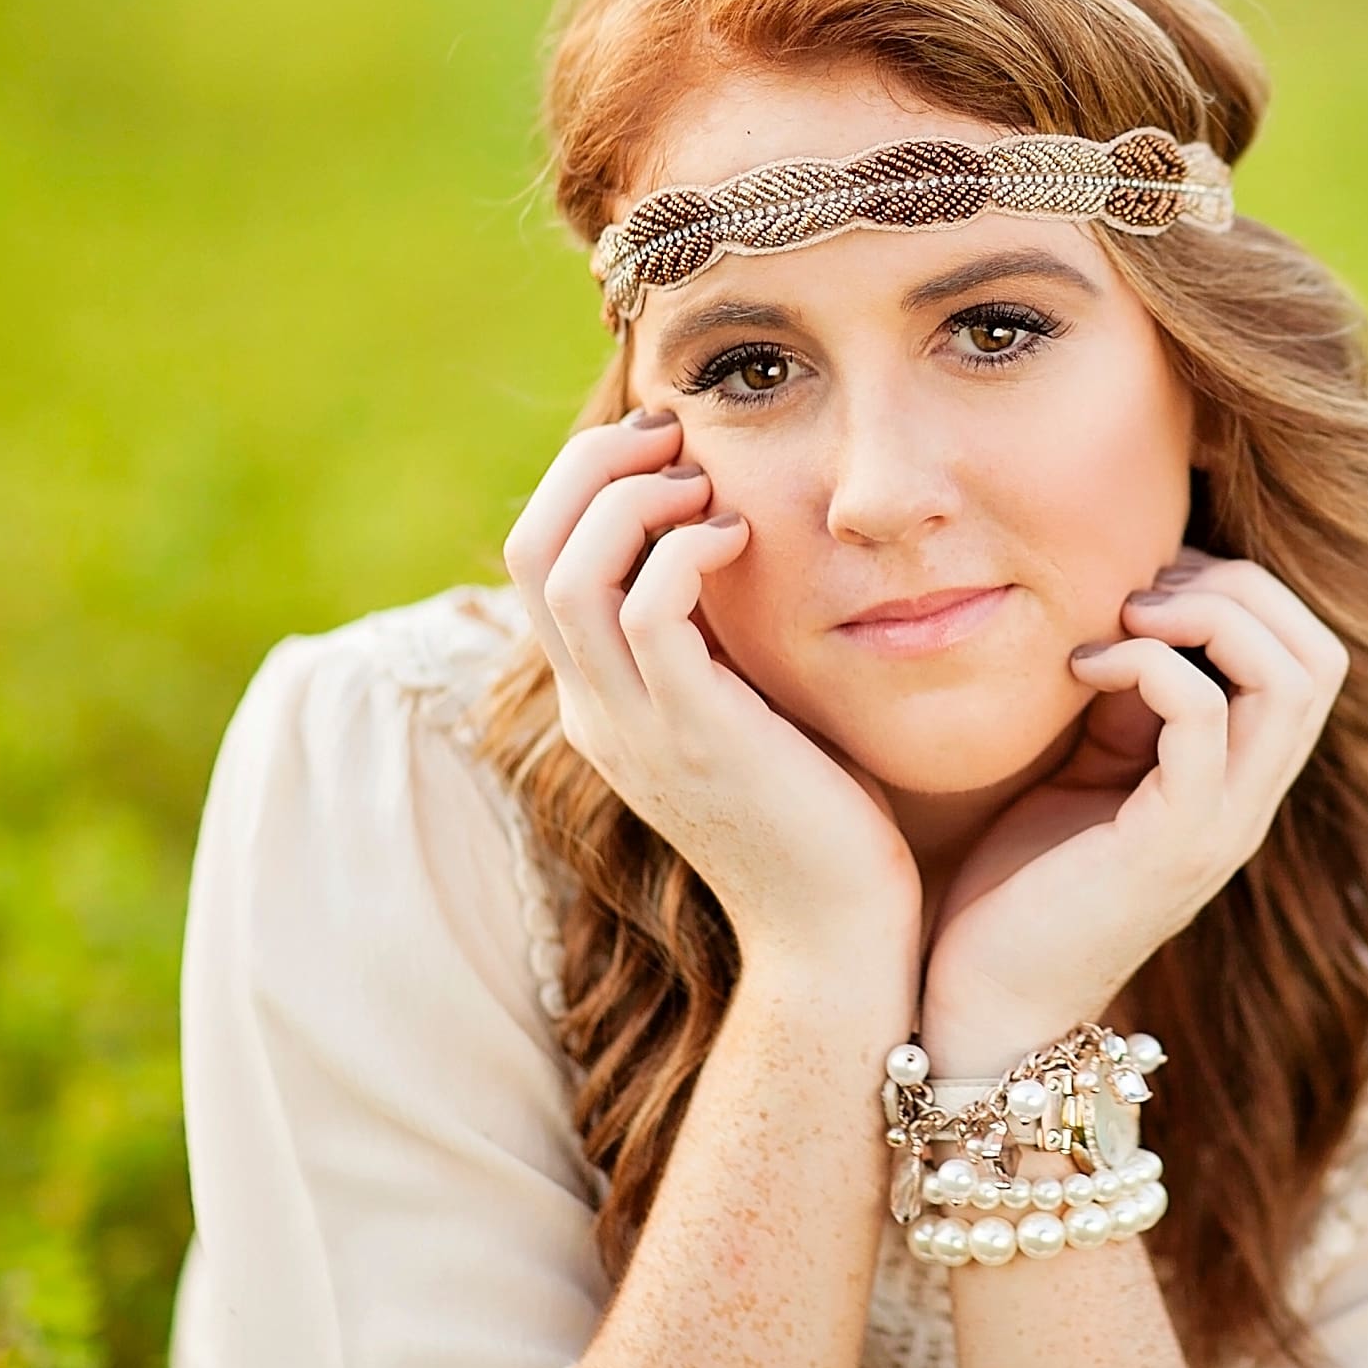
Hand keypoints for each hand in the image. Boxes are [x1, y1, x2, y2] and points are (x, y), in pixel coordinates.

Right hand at [501, 407, 923, 981]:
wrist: (836, 935)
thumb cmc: (816, 815)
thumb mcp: (749, 707)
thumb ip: (721, 639)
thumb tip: (733, 541)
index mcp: (599, 701)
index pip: (538, 560)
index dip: (586, 480)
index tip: (666, 444)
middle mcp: (595, 710)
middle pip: (530, 550)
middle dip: (590, 466)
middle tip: (672, 432)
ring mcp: (634, 726)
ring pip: (568, 571)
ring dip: (632, 497)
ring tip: (705, 482)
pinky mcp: (694, 736)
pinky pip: (645, 611)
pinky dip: (681, 549)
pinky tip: (738, 536)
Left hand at [914, 543, 1351, 1074]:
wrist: (985, 1006)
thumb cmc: (1019, 885)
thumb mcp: (1084, 765)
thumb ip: (1124, 699)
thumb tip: (1125, 599)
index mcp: (1240, 779)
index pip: (1311, 654)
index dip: (1244, 591)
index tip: (1147, 582)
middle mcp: (1251, 801)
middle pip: (1320, 654)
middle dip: (1238, 587)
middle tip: (1140, 587)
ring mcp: (1223, 825)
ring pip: (1290, 678)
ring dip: (1208, 614)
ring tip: (1124, 614)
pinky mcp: (1173, 845)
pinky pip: (1202, 718)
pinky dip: (1147, 663)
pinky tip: (1079, 665)